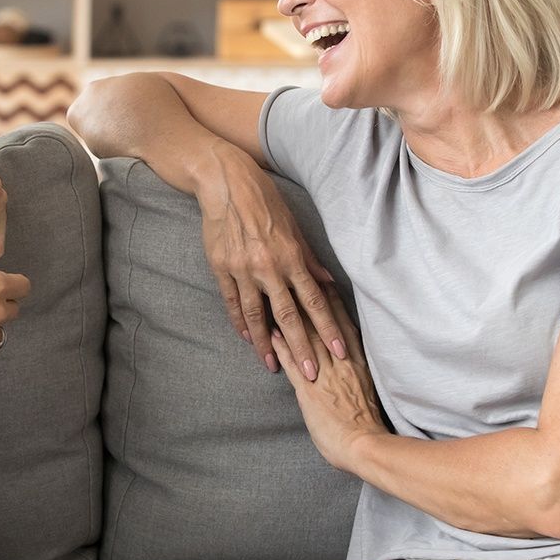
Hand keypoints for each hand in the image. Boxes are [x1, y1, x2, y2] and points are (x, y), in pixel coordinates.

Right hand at [199, 145, 345, 378]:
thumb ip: (309, 258)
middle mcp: (268, 267)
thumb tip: (328, 281)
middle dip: (301, 347)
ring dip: (266, 344)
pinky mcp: (221, 269)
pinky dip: (240, 323)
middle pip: (288, 316)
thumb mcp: (293, 226)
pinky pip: (233, 302)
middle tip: (311, 375)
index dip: (327, 328)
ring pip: (257, 315)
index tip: (339, 352)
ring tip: (272, 366)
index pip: (314, 300)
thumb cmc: (264, 200)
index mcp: (291, 257)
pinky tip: (248, 338)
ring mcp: (242, 270)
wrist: (226, 183)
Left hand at [270, 286, 384, 470]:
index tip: (323, 281)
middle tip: (296, 276)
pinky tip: (269, 333)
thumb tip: (350, 357)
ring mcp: (323, 375)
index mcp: (357, 362)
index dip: (332, 302)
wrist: (366, 446)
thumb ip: (357, 370)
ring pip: (305, 338)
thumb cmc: (369, 424)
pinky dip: (281, 347)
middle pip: (322, 324)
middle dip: (307, 298)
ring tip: (276, 295)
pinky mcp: (308, 391)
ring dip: (289, 317)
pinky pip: (292, 364)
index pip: (343, 324)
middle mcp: (340, 362)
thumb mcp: (367, 389)